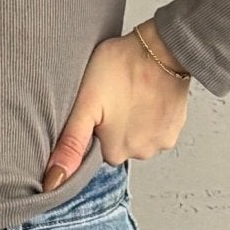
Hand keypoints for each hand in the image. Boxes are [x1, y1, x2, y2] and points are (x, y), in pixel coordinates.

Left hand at [40, 22, 191, 189]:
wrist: (161, 48)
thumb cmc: (120, 67)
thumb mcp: (85, 104)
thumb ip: (70, 144)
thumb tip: (53, 181)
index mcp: (115, 152)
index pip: (95, 149)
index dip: (94, 126)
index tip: (97, 107)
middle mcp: (142, 153)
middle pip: (118, 144)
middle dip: (114, 125)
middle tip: (112, 97)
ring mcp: (162, 140)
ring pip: (138, 135)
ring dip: (133, 120)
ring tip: (130, 93)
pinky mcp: (176, 126)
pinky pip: (157, 127)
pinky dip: (151, 114)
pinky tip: (146, 94)